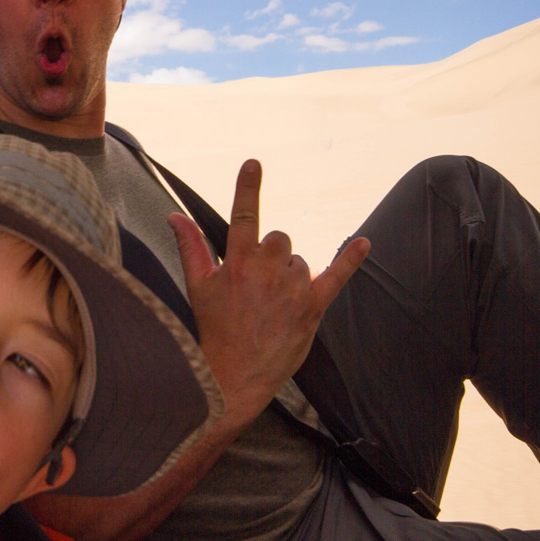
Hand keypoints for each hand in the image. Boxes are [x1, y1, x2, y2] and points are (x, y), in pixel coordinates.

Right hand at [168, 159, 368, 431]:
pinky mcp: (313, 307)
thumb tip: (175, 215)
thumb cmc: (214, 331)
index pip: (243, 215)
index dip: (248, 188)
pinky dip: (351, 258)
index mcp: (237, 262)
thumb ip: (190, 247)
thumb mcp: (197, 288)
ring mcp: (292, 288)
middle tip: (258, 287)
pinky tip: (364, 242)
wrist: (234, 377)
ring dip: (290, 274)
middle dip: (272, 255)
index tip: (253, 163)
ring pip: (300, 261)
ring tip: (273, 306)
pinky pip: (336, 274)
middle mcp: (267, 269)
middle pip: (280, 239)